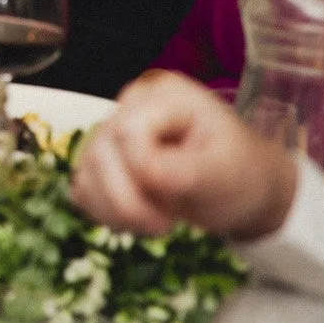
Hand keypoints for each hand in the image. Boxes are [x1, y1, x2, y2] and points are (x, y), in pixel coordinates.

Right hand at [70, 71, 297, 240]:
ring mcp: (114, 131)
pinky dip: (104, 213)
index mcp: (165, 96)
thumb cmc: (239, 173)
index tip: (174, 200)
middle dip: (127, 200)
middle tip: (165, 226)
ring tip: (155, 224)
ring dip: (116, 211)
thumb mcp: (224, 172)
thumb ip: (184, 170)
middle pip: (100, 151)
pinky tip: (136, 219)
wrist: (241, 189)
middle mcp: (131, 106)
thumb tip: (144, 175)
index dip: (142, 171)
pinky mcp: (104, 160)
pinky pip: (83, 186)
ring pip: (85, 171)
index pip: (128, 130)